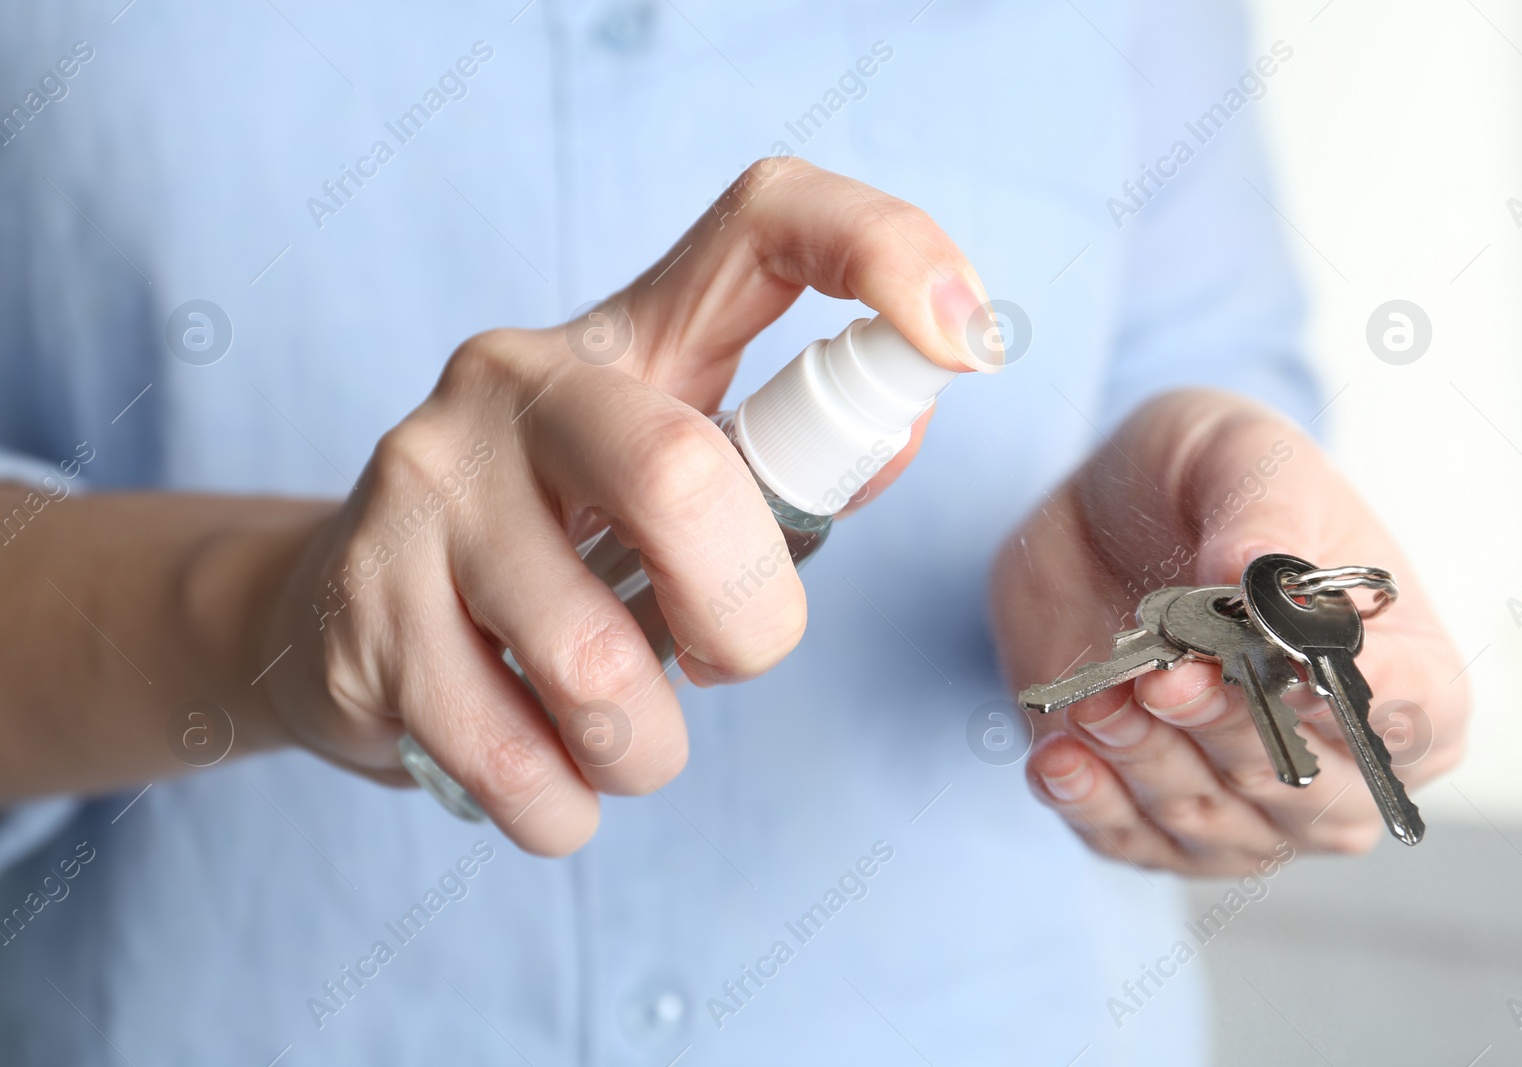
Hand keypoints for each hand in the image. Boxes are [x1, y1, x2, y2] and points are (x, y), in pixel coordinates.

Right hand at [259, 158, 995, 854]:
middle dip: (749, 623)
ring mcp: (423, 485)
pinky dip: (565, 806)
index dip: (883, 248)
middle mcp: (514, 380)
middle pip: (682, 481)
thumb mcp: (666, 484)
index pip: (761, 221)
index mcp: (627, 336)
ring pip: (595, 666)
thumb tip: (905, 428)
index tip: (964, 341)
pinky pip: (516, 764)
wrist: (326, 613)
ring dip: (646, 748)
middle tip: (726, 658)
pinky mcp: (362, 607)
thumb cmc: (549, 552)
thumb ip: (788, 468)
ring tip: (618, 733)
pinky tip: (546, 770)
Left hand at [989, 389, 1468, 875]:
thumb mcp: (1242, 456)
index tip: (1300, 674)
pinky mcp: (1144, 813)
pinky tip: (1057, 761)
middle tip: (1169, 679)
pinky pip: (1125, 836)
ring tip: (1099, 702)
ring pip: (1207, 817)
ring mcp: (1240, 803)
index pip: (1413, 715)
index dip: (1361, 703)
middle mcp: (1334, 761)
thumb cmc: (1205, 480)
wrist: (1100, 510)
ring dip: (1147, 763)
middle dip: (1231, 733)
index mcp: (1404, 673)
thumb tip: (1254, 568)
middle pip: (1303, 785)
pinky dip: (1090, 803)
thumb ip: (1261, 512)